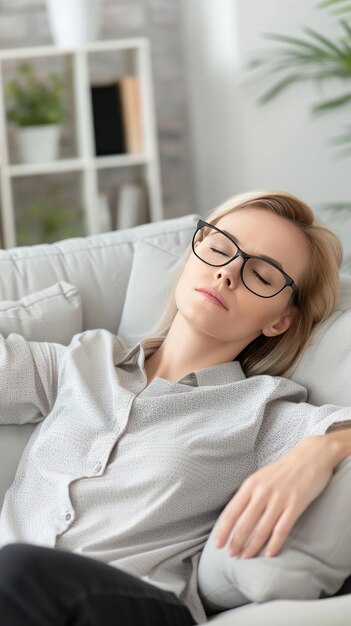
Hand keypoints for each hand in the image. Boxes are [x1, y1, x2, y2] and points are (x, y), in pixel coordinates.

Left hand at [214, 435, 334, 558]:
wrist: (310, 456)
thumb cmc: (284, 469)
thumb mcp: (261, 477)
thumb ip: (249, 494)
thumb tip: (236, 516)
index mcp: (251, 484)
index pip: (232, 511)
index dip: (224, 530)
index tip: (218, 544)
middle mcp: (262, 492)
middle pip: (245, 523)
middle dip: (236, 542)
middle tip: (232, 555)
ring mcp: (279, 499)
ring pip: (261, 529)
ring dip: (252, 546)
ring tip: (246, 557)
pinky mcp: (295, 505)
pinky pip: (282, 529)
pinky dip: (274, 544)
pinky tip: (268, 554)